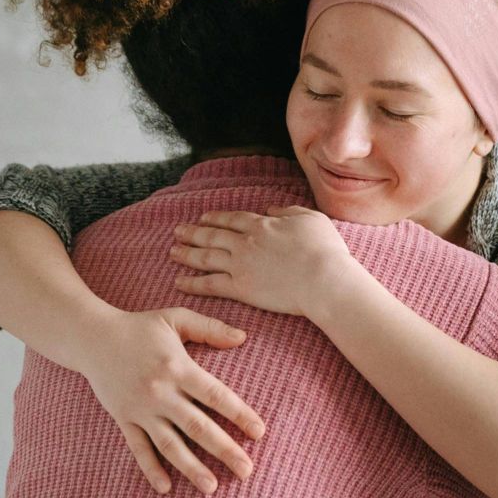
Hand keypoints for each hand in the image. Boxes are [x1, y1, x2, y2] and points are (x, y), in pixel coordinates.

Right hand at [70, 306, 266, 494]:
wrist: (91, 337)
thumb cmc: (139, 327)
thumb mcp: (175, 318)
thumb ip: (210, 328)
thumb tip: (243, 337)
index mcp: (178, 367)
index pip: (216, 396)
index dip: (240, 415)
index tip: (259, 433)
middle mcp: (161, 392)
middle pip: (198, 427)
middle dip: (224, 450)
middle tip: (247, 471)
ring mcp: (141, 409)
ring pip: (170, 444)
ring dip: (192, 468)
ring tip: (212, 487)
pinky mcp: (123, 419)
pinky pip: (138, 448)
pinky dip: (151, 469)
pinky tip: (166, 488)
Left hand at [170, 206, 364, 321]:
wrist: (323, 279)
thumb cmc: (324, 249)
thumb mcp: (311, 218)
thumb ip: (289, 211)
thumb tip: (272, 209)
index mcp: (262, 225)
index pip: (232, 219)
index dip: (216, 218)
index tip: (203, 217)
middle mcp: (245, 243)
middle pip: (212, 235)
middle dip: (193, 232)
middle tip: (178, 231)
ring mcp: (240, 265)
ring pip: (205, 257)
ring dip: (187, 254)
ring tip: (172, 252)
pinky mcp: (240, 289)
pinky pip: (210, 284)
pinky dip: (192, 282)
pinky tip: (179, 281)